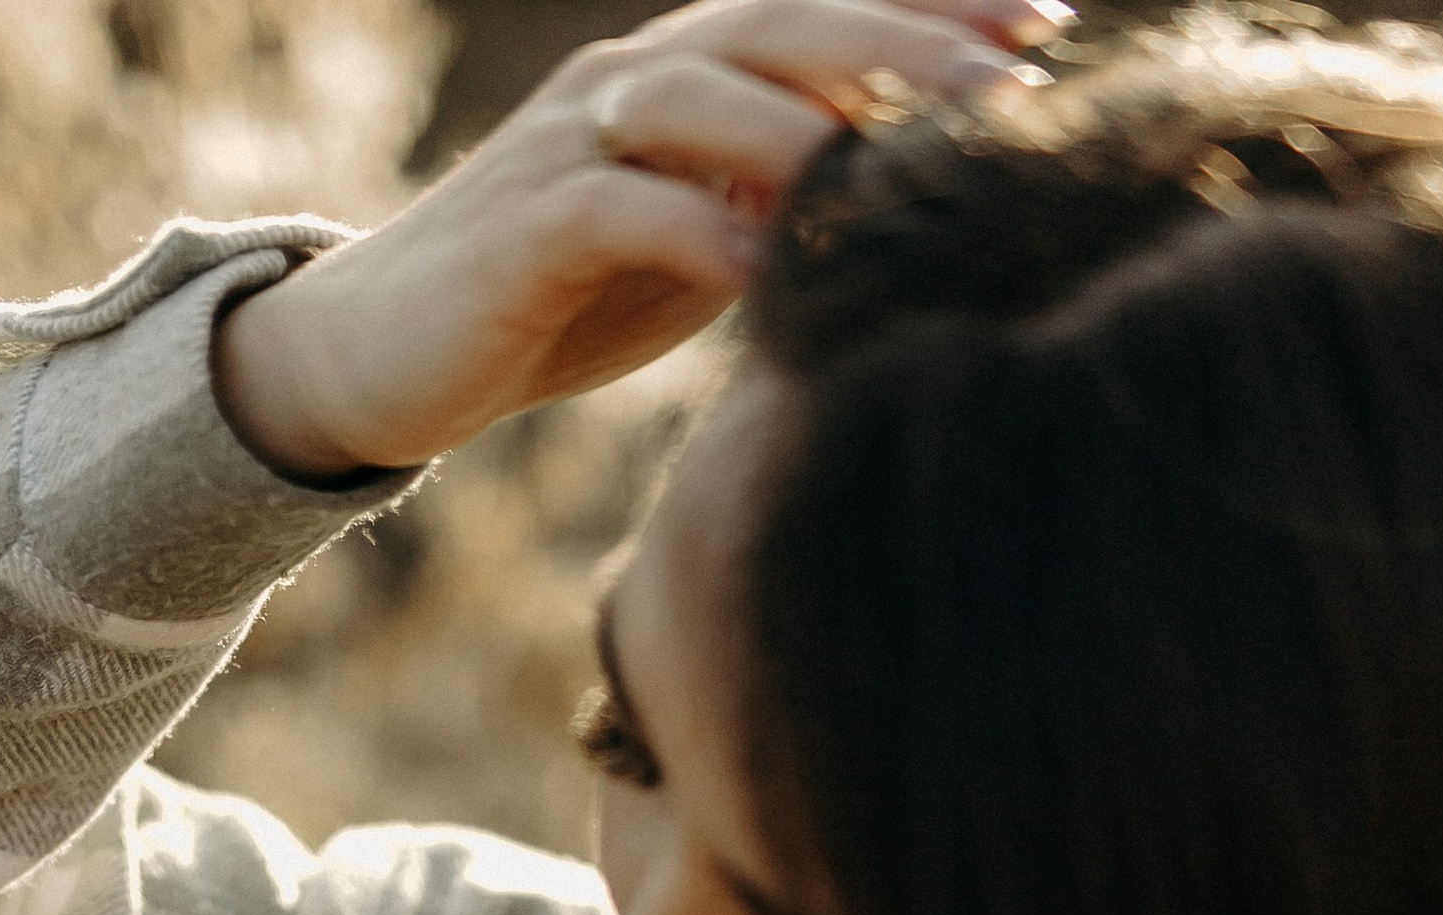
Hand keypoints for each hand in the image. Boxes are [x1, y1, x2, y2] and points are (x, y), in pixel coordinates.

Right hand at [214, 0, 1065, 477]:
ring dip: (815, 123)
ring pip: (709, 95)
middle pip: (784, 29)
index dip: (934, 8)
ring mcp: (576, 144)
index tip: (1053, 25)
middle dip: (904, 43)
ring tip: (915, 162)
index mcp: (689, 75)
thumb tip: (906, 220)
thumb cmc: (557, 302)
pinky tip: (772, 269)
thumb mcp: (694, 245)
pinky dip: (701, 229)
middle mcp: (636, 82)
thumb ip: (783, 211)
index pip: (824, 16)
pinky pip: (625, 207)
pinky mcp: (527, 226)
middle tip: (1014, 78)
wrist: (388, 352)